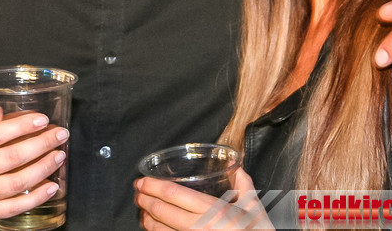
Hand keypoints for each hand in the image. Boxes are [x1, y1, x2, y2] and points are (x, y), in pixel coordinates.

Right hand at [0, 111, 68, 229]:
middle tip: (60, 133)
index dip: (21, 126)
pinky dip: (36, 197)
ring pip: (17, 181)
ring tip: (59, 155)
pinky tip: (51, 186)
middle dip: (41, 143)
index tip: (41, 119)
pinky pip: (14, 206)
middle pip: (11, 156)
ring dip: (43, 167)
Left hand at [135, 168, 269, 229]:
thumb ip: (244, 184)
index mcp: (213, 211)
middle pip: (161, 212)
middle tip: (137, 193)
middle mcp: (200, 228)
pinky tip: (154, 229)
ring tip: (143, 210)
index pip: (174, 195)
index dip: (152, 186)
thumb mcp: (254, 207)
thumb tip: (237, 166)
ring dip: (146, 219)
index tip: (142, 181)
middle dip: (144, 201)